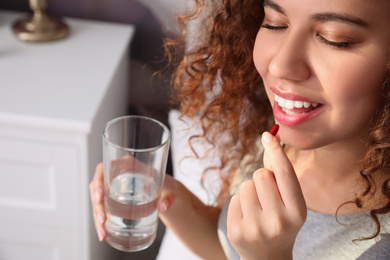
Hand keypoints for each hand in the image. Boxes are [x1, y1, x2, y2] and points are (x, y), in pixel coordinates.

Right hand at [89, 160, 175, 241]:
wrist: (166, 192)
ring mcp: (112, 186)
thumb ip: (169, 197)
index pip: (105, 168)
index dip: (99, 181)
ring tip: (103, 233)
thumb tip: (163, 207)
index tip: (100, 196)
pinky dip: (101, 221)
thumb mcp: (169, 189)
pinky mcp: (111, 198)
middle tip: (102, 220)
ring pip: (97, 200)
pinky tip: (103, 233)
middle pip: (97, 186)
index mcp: (127, 164)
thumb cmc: (166, 185)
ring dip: (97, 217)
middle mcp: (116, 173)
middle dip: (97, 205)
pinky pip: (101, 208)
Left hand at [227, 131, 306, 259]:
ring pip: (245, 185)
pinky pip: (234, 199)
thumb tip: (269, 140)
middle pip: (261, 175)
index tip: (267, 136)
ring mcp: (256, 228)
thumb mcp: (290, 202)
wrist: (268, 257)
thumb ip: (281, 174)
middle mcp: (278, 221)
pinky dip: (240, 204)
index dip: (276, 151)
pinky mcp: (236, 231)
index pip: (285, 174)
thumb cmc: (281, 222)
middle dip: (262, 179)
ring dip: (250, 191)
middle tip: (267, 197)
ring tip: (257, 208)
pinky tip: (248, 217)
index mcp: (297, 212)